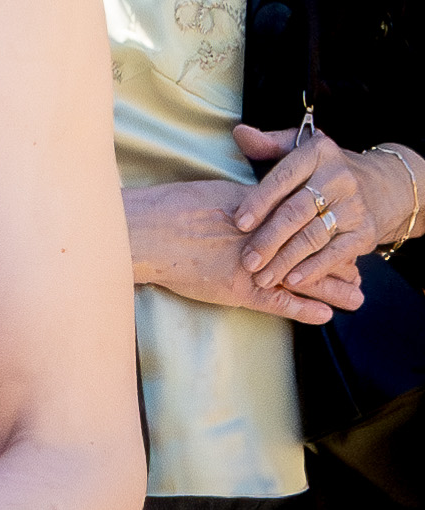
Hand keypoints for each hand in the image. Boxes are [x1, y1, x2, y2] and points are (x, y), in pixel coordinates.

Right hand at [127, 168, 348, 322]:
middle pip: (314, 251)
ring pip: (305, 279)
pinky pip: (279, 303)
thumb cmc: (174, 208)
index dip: (326, 232)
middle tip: (359, 271)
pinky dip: (303, 310)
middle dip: (337, 262)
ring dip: (332, 289)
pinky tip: (324, 316)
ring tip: (356, 296)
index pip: (306, 224)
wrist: (149, 231)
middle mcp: (267, 239)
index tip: (341, 237)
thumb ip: (248, 200)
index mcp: (263, 213)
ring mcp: (255, 267)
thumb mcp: (219, 193)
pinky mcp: (240, 290)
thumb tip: (264, 201)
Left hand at [236, 120, 405, 300]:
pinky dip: (314, 268)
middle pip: (296, 212)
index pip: (283, 177)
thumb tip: (241, 133)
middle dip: (269, 239)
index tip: (239, 223)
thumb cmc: (326, 170)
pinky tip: (293, 279)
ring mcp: (354, 207)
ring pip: (314, 236)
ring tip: (262, 277)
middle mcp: (339, 178)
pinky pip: (336, 253)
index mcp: (317, 154)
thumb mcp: (301, 151)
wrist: (383, 186)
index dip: (260, 201)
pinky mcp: (365, 232)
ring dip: (285, 259)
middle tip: (247, 261)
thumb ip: (269, 146)